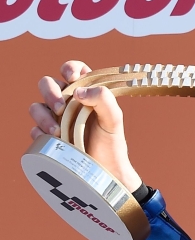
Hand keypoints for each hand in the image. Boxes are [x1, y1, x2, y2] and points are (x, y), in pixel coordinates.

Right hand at [29, 61, 141, 191]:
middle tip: (61, 108)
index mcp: (85, 93)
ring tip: (58, 131)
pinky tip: (55, 141)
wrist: (107, 170)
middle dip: (50, 92)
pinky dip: (41, 133)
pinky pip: (34, 130)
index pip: (72, 69)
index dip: (70, 69)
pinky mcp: (47, 137)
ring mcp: (54, 119)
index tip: (73, 79)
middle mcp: (67, 102)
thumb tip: (79, 91)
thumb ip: (104, 100)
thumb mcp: (114, 119)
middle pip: (47, 84)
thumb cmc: (112, 142)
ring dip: (43, 116)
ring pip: (36, 106)